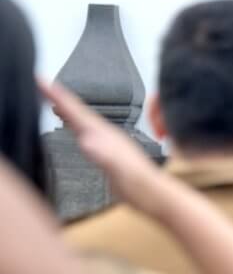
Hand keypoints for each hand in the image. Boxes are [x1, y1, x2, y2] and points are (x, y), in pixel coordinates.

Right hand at [39, 79, 164, 211]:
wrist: (152, 194)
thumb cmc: (137, 184)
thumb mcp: (119, 169)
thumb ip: (104, 155)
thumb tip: (86, 141)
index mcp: (104, 134)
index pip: (76, 110)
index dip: (57, 95)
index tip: (40, 79)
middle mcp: (105, 134)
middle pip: (78, 110)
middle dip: (59, 96)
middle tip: (40, 83)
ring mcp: (106, 142)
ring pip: (82, 120)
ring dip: (67, 109)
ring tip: (53, 101)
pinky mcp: (106, 153)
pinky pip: (86, 133)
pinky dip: (75, 126)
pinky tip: (73, 128)